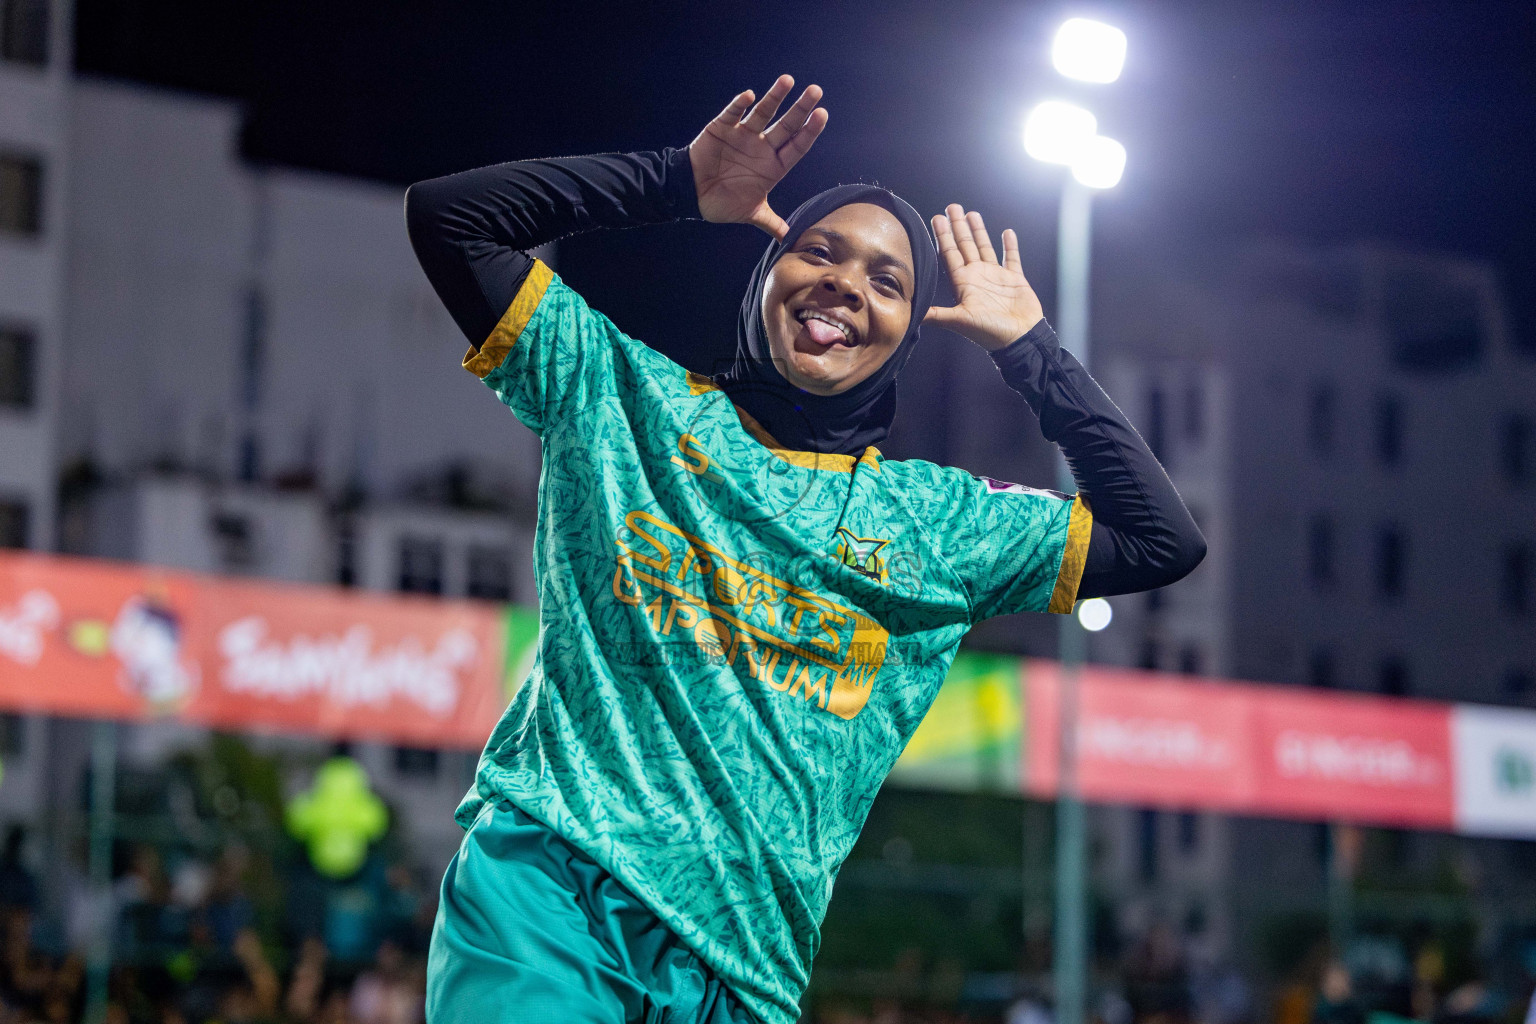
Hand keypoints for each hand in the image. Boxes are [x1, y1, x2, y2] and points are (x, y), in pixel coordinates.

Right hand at [689, 75, 827, 239]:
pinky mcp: (722, 128)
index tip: (822, 115)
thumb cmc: (723, 202)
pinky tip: (750, 96)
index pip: (796, 146)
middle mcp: (761, 147)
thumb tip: (789, 240)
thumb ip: (771, 223)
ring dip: (774, 97)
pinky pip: (732, 114)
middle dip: (800, 109)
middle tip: (816, 91)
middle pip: (786, 125)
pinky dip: (740, 105)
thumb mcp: (751, 214)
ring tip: (788, 81)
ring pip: (762, 113)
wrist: (692, 195)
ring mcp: (743, 135)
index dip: (809, 132)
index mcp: (773, 166)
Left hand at [924, 205, 1044, 350]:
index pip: (949, 254)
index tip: (936, 218)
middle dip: (957, 226)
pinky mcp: (1015, 279)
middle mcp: (977, 277)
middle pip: (964, 245)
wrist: (1019, 339)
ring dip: (978, 231)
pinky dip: (1010, 246)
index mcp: (963, 283)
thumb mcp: (959, 320)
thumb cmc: (989, 332)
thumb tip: (911, 313)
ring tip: (971, 214)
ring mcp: (996, 277)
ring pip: (985, 247)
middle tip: (951, 207)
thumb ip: (937, 314)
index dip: (942, 236)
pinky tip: (1006, 232)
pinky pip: (1012, 258)